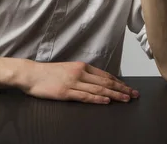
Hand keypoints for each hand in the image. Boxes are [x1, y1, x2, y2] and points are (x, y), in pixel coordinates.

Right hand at [17, 60, 139, 103]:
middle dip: (122, 88)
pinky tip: (106, 101)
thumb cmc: (48, 73)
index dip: (119, 82)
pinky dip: (97, 99)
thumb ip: (82, 75)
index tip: (129, 87)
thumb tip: (97, 82)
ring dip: (114, 94)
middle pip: (105, 82)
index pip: (105, 75)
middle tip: (134, 94)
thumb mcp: (68, 69)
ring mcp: (73, 82)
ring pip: (99, 89)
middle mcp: (80, 72)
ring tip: (126, 99)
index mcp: (82, 66)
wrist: (32, 74)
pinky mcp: (66, 92)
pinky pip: (85, 96)